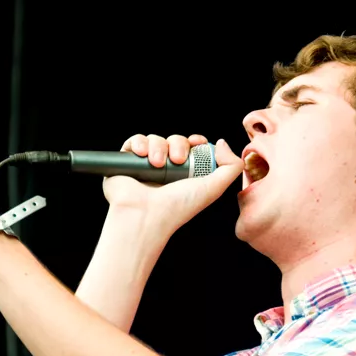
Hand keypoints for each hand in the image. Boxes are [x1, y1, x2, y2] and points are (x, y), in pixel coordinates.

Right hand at [103, 134, 242, 241]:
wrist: (146, 216)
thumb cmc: (178, 207)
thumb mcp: (213, 189)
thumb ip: (230, 167)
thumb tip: (222, 143)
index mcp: (184, 175)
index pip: (190, 148)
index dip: (194, 141)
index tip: (196, 142)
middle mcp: (164, 170)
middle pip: (174, 140)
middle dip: (178, 144)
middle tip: (177, 160)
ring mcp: (144, 166)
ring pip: (154, 139)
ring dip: (158, 146)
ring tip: (157, 164)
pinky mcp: (125, 164)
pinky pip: (134, 142)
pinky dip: (139, 143)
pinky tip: (142, 155)